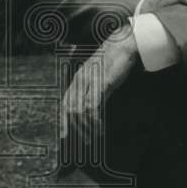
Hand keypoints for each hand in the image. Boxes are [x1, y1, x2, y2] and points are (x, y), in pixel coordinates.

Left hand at [60, 24, 137, 142]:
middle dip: (75, 129)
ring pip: (80, 111)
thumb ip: (94, 92)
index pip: (64, 103)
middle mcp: (80, 80)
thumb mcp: (99, 79)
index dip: (63, 121)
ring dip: (86, 127)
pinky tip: (99, 128)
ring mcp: (89, 82)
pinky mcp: (101, 83)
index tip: (64, 136)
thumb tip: (92, 111)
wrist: (123, 45)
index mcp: (77, 79)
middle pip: (70, 110)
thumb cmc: (113, 62)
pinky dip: (95, 120)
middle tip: (85, 142)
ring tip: (94, 136)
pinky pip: (93, 106)